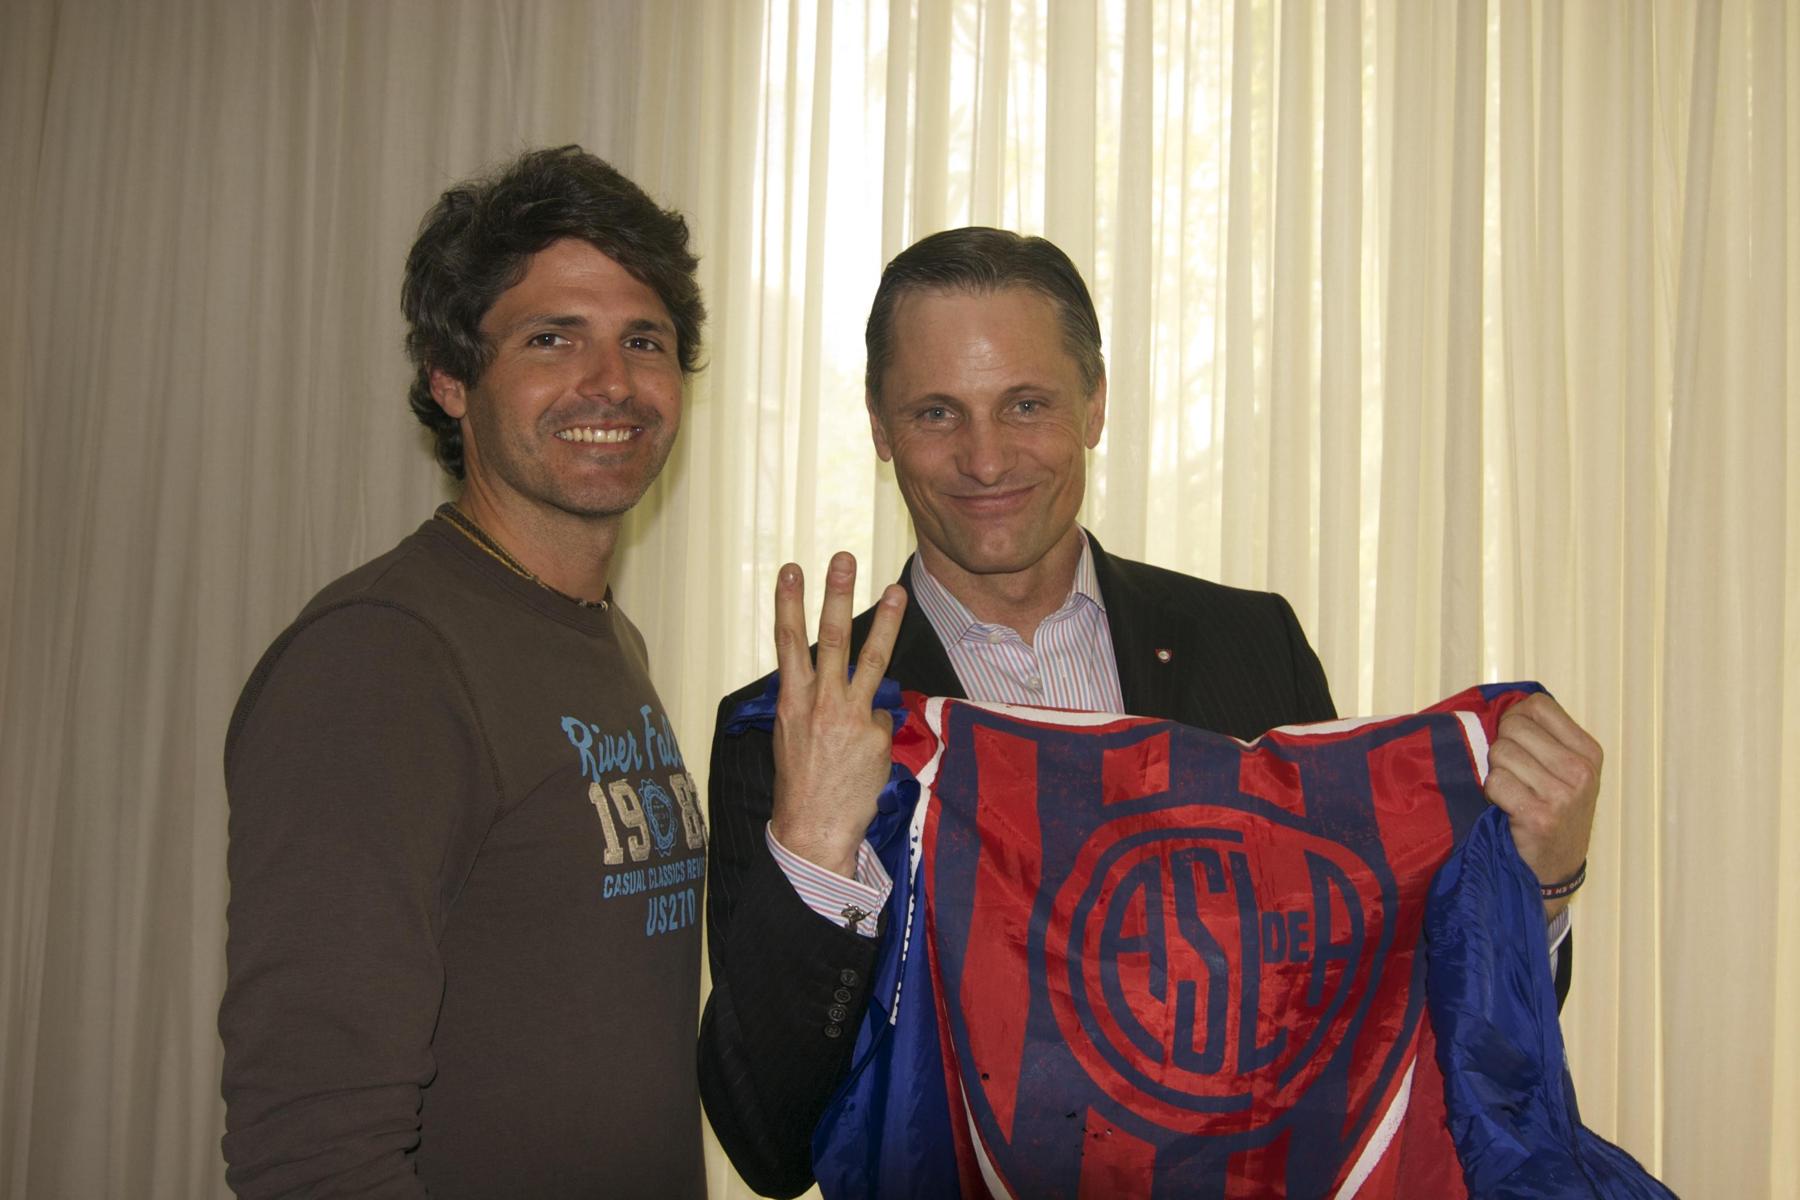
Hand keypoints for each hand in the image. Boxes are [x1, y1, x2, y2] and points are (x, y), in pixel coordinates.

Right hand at [767, 552, 907, 878]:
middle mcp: (821, 703)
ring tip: (896, 591)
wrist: (813, 828)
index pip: (787, 642)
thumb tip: (831, 678)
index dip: (788, 602)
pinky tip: (863, 754)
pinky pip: (880, 717)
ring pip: (873, 659)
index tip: (791, 568)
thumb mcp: (789, 732)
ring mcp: (851, 717)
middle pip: (831, 638)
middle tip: (843, 558)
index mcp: (791, 701)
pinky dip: (873, 729)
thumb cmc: (800, 780)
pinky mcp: (877, 734)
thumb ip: (808, 699)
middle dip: (836, 594)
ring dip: (886, 621)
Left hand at [1483, 693, 1602, 918]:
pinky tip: (1508, 809)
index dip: (1516, 719)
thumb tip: (1506, 705)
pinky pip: (1495, 782)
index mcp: (1588, 751)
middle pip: (1513, 727)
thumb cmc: (1554, 812)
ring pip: (1501, 753)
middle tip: (1514, 775)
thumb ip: (1543, 737)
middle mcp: (1581, 770)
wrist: (1555, 868)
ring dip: (1497, 773)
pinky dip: (1493, 794)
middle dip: (1503, 748)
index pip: (1537, 705)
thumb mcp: (1565, 770)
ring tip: (1513, 793)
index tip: (1518, 743)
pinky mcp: (1539, 816)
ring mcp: (1563, 794)